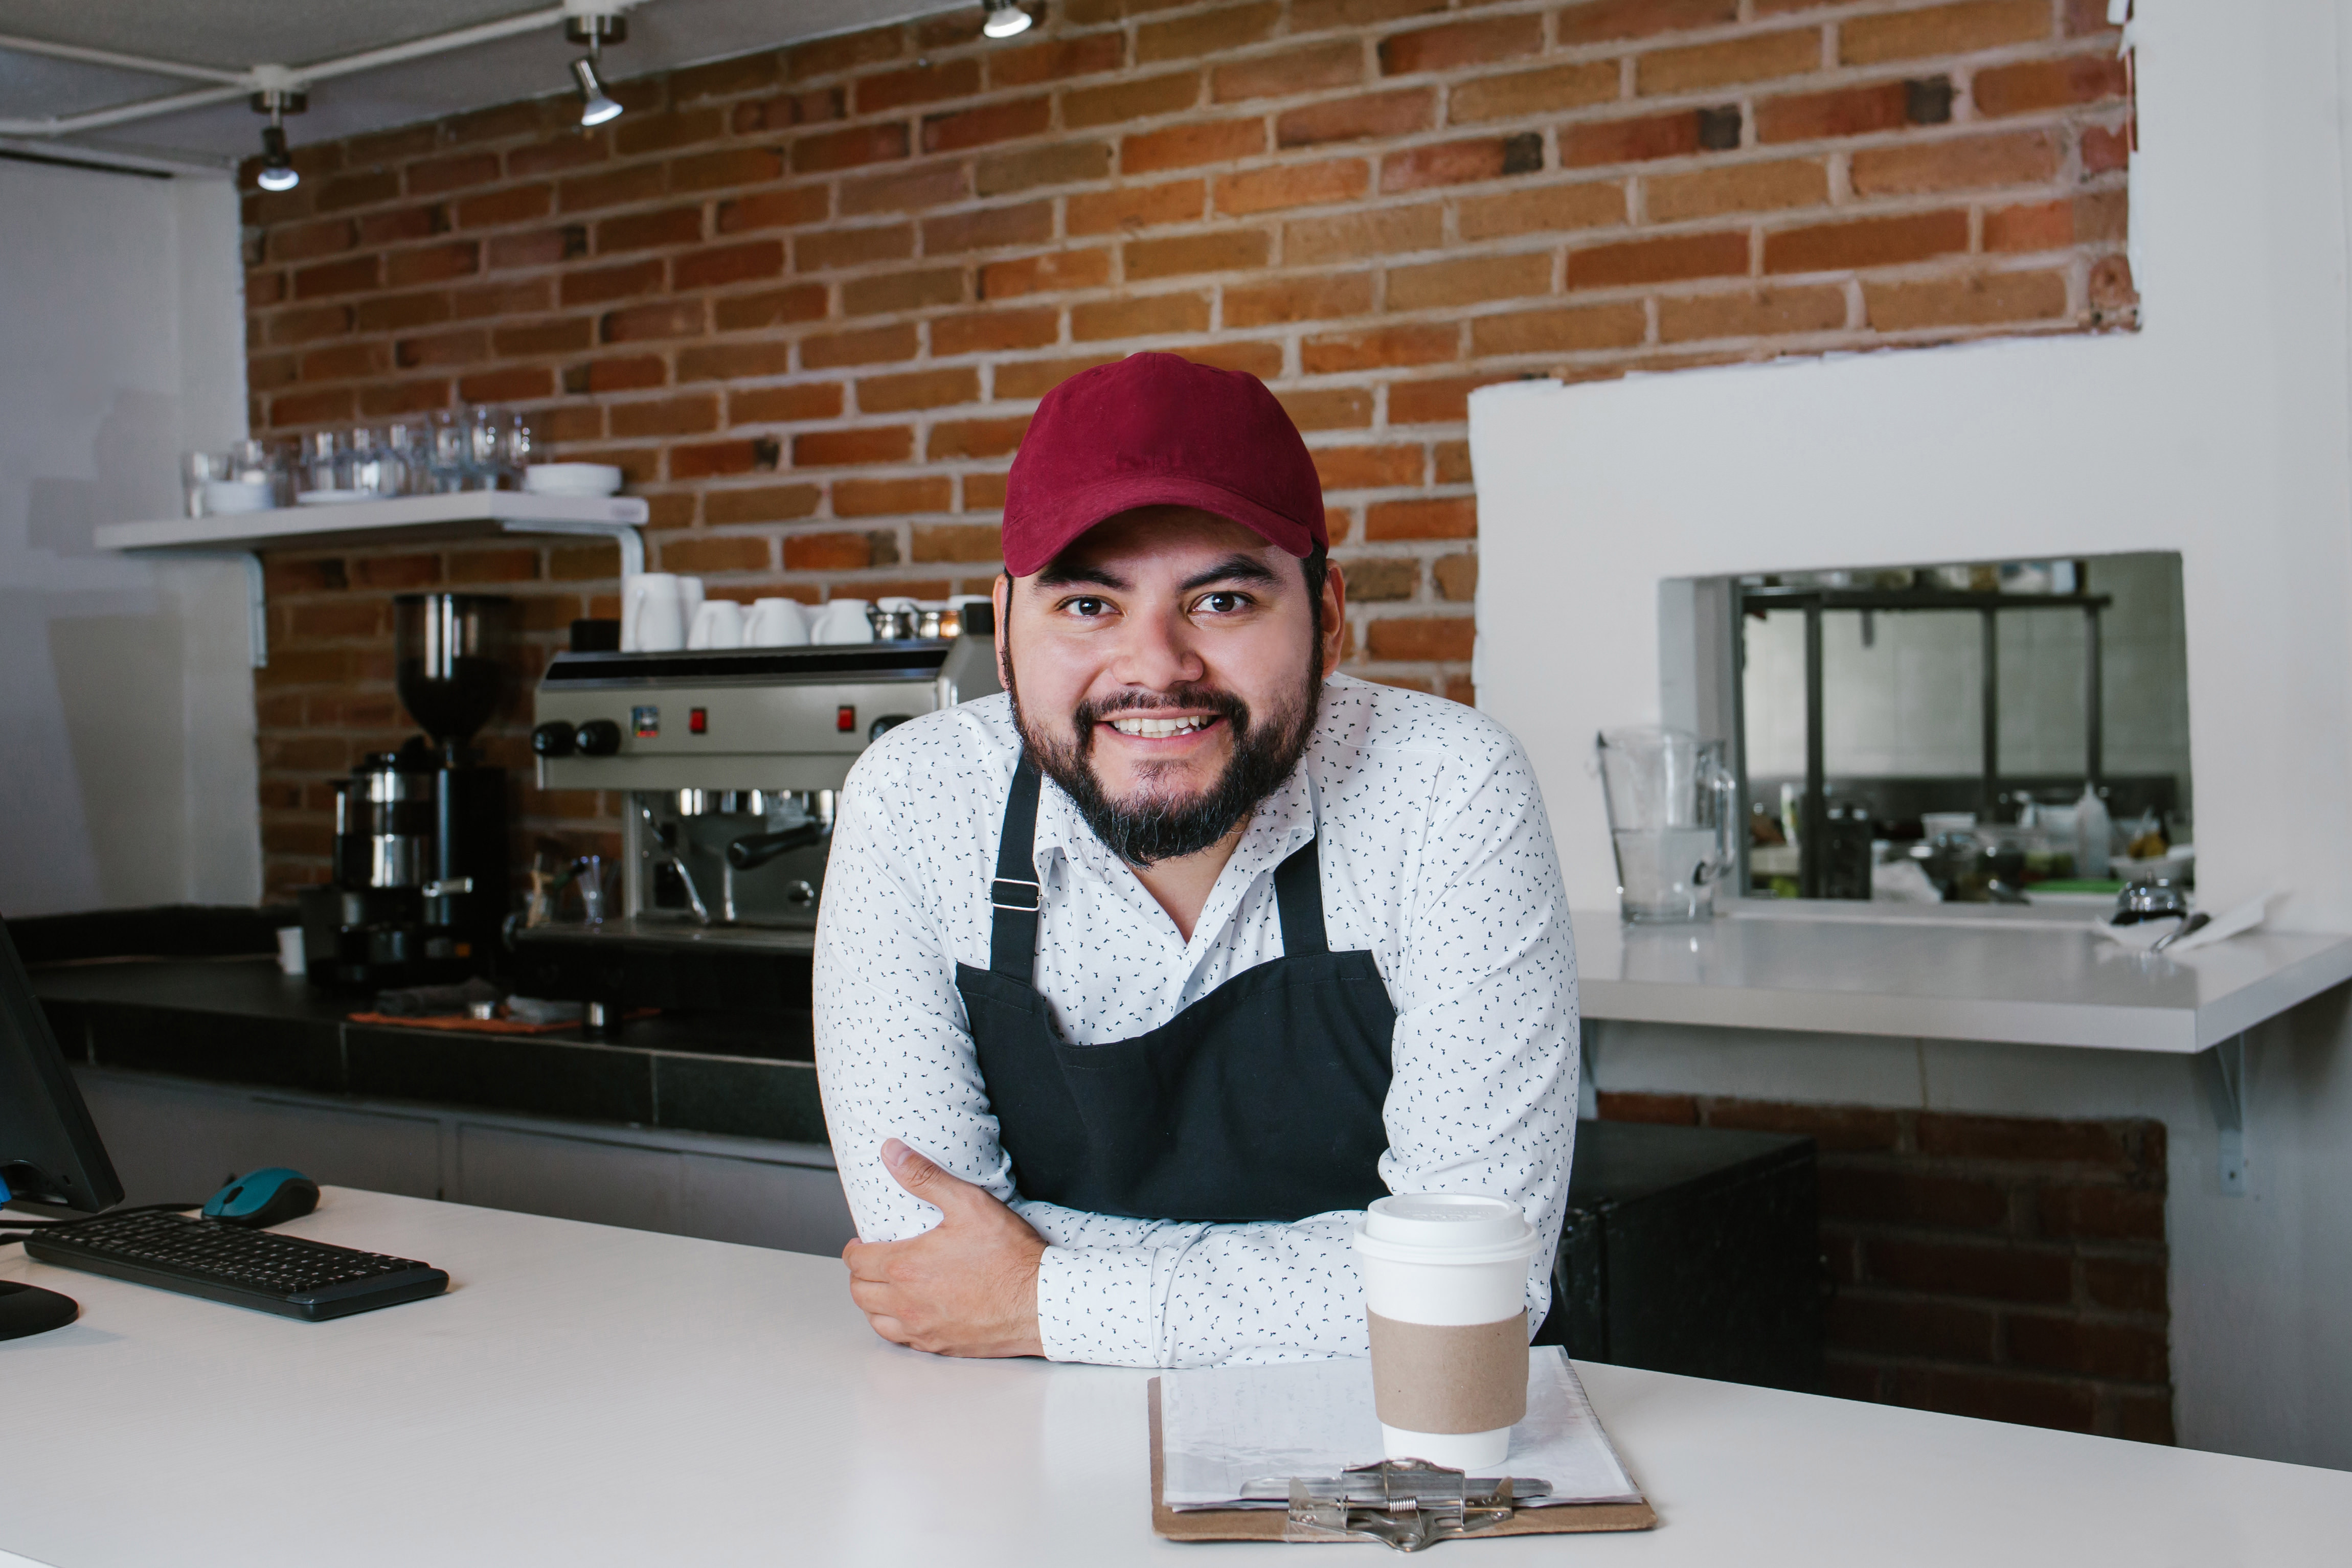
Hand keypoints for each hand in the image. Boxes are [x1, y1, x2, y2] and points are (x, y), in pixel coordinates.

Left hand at [842, 1138, 1046, 1357]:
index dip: (854, 1248)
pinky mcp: (940, 1346)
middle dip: (859, 1274)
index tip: (861, 1243)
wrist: (1041, 1301)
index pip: (857, 1261)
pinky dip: (895, 1325)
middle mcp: (907, 1303)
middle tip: (871, 1261)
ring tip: (884, 1287)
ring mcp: (922, 1329)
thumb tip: (893, 1154)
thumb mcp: (969, 1204)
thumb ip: (926, 1177)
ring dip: (873, 1302)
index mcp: (907, 1267)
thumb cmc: (1010, 1257)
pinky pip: (901, 1340)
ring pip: (875, 1320)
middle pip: (859, 1292)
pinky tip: (909, 1313)